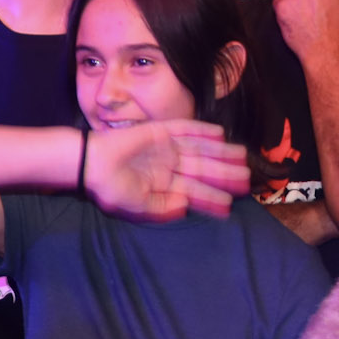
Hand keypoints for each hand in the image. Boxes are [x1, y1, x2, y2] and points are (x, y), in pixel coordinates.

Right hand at [84, 120, 249, 222]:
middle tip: (247, 178)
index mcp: (166, 187)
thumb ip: (163, 209)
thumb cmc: (112, 190)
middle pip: (203, 169)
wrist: (91, 165)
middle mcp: (170, 167)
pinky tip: (219, 133)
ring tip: (242, 156)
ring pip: (200, 150)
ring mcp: (167, 148)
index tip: (231, 204)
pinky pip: (185, 129)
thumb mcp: (139, 207)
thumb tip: (185, 208)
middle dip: (225, 174)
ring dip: (220, 153)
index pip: (195, 193)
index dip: (213, 198)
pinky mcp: (160, 131)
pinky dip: (202, 131)